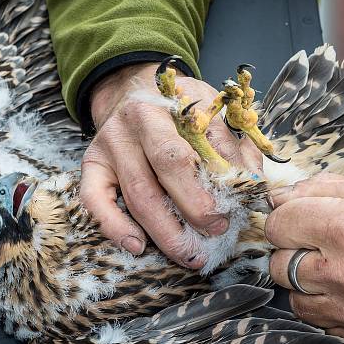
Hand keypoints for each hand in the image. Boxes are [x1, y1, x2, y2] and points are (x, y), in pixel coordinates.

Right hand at [81, 62, 262, 267]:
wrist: (133, 88)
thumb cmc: (178, 106)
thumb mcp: (208, 110)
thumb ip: (231, 145)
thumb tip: (252, 184)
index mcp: (163, 109)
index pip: (181, 155)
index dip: (203, 192)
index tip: (225, 216)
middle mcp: (131, 126)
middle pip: (157, 178)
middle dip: (189, 213)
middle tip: (213, 235)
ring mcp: (107, 146)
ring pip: (134, 197)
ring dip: (162, 233)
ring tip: (188, 255)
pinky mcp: (91, 165)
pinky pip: (94, 201)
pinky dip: (114, 227)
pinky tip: (136, 246)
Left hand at [266, 173, 343, 343]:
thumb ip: (320, 190)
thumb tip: (278, 197)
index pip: (277, 226)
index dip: (286, 222)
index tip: (299, 224)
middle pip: (279, 266)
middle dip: (294, 255)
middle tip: (322, 250)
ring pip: (296, 301)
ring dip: (310, 288)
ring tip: (342, 274)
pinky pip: (323, 326)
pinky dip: (333, 312)